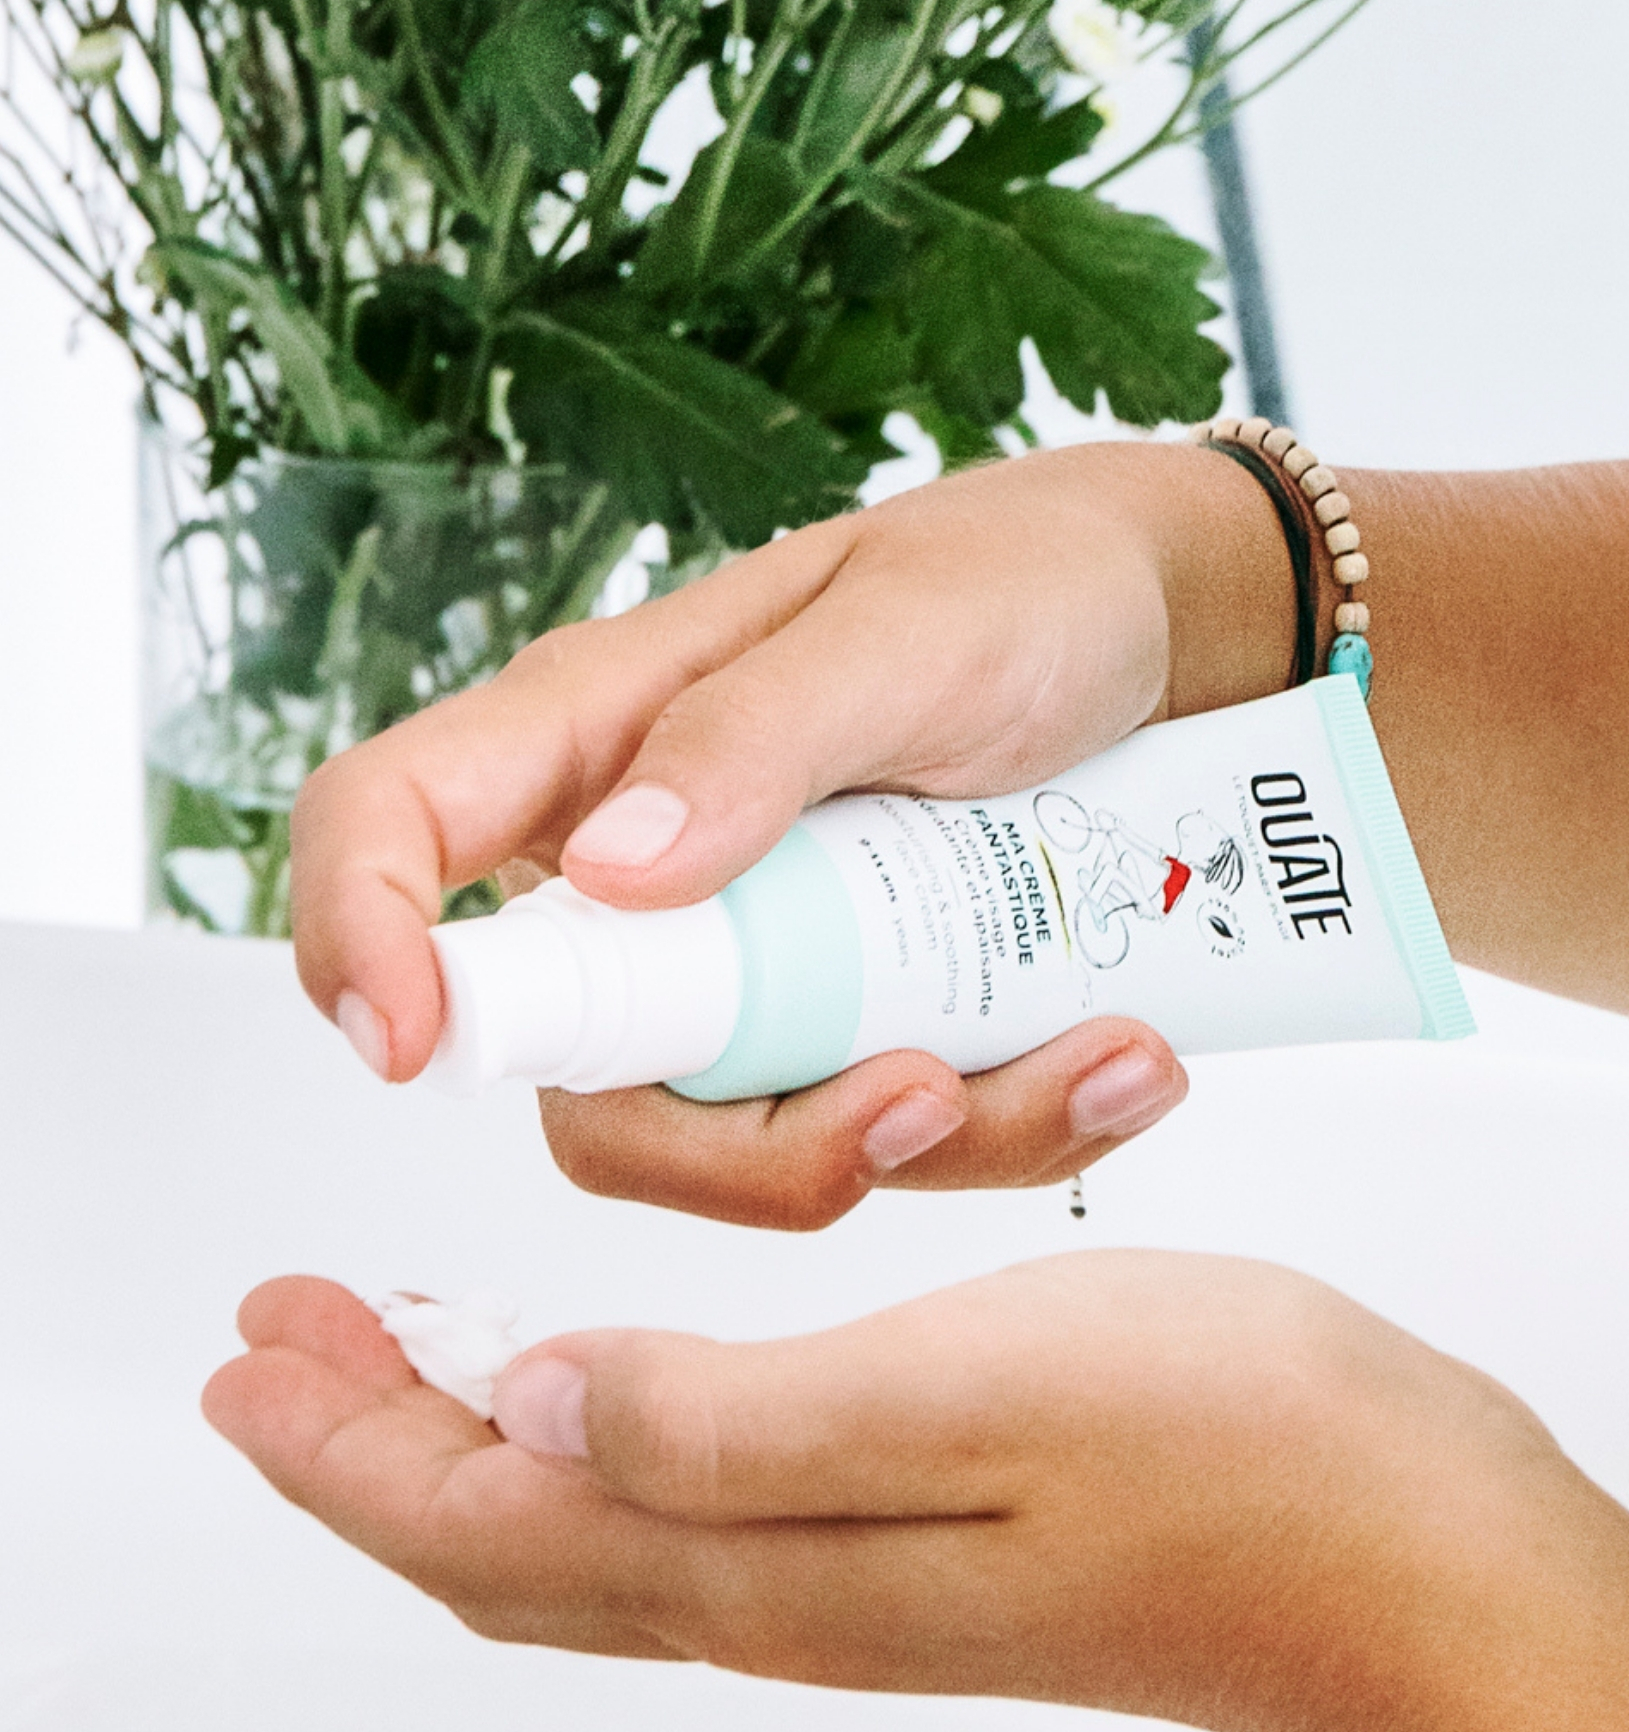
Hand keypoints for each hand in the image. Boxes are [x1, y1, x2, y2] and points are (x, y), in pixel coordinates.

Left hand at [203, 1255, 1628, 1731]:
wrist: (1424, 1561)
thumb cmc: (1234, 1452)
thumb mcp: (966, 1392)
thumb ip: (730, 1416)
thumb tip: (531, 1408)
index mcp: (775, 1555)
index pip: (485, 1521)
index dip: (347, 1440)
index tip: (255, 1345)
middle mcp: (797, 1585)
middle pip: (516, 1544)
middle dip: (380, 1446)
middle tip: (291, 1348)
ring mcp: (870, 1570)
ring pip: (599, 1527)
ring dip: (485, 1438)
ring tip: (424, 1355)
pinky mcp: (935, 1532)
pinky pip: (706, 1497)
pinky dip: (617, 1429)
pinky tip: (630, 1369)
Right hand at [291, 443, 1299, 1225]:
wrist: (1169, 630)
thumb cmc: (1019, 581)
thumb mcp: (903, 636)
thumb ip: (755, 736)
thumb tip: (611, 871)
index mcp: (602, 737)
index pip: (394, 828)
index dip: (356, 940)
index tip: (409, 1051)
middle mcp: (655, 874)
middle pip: (593, 1086)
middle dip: (752, 1150)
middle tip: (926, 1096)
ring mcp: (765, 963)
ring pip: (760, 1138)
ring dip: (936, 1140)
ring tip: (1116, 1056)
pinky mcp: (866, 1013)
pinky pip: (891, 1127)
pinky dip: (1013, 1123)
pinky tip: (1129, 1054)